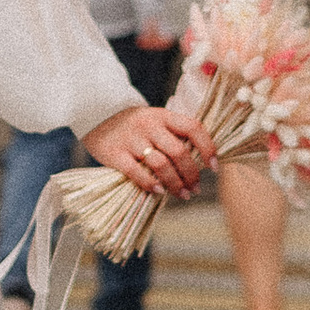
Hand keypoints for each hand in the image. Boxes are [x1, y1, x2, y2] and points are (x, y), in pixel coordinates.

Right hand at [83, 98, 215, 199]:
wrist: (94, 116)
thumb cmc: (133, 126)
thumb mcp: (154, 121)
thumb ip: (174, 135)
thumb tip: (201, 162)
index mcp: (162, 115)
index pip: (193, 127)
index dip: (208, 148)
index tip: (214, 166)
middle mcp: (148, 124)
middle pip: (179, 151)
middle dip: (191, 174)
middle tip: (195, 189)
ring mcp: (131, 138)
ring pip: (161, 165)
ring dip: (175, 184)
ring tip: (182, 195)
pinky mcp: (114, 153)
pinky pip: (136, 173)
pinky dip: (151, 185)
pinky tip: (159, 192)